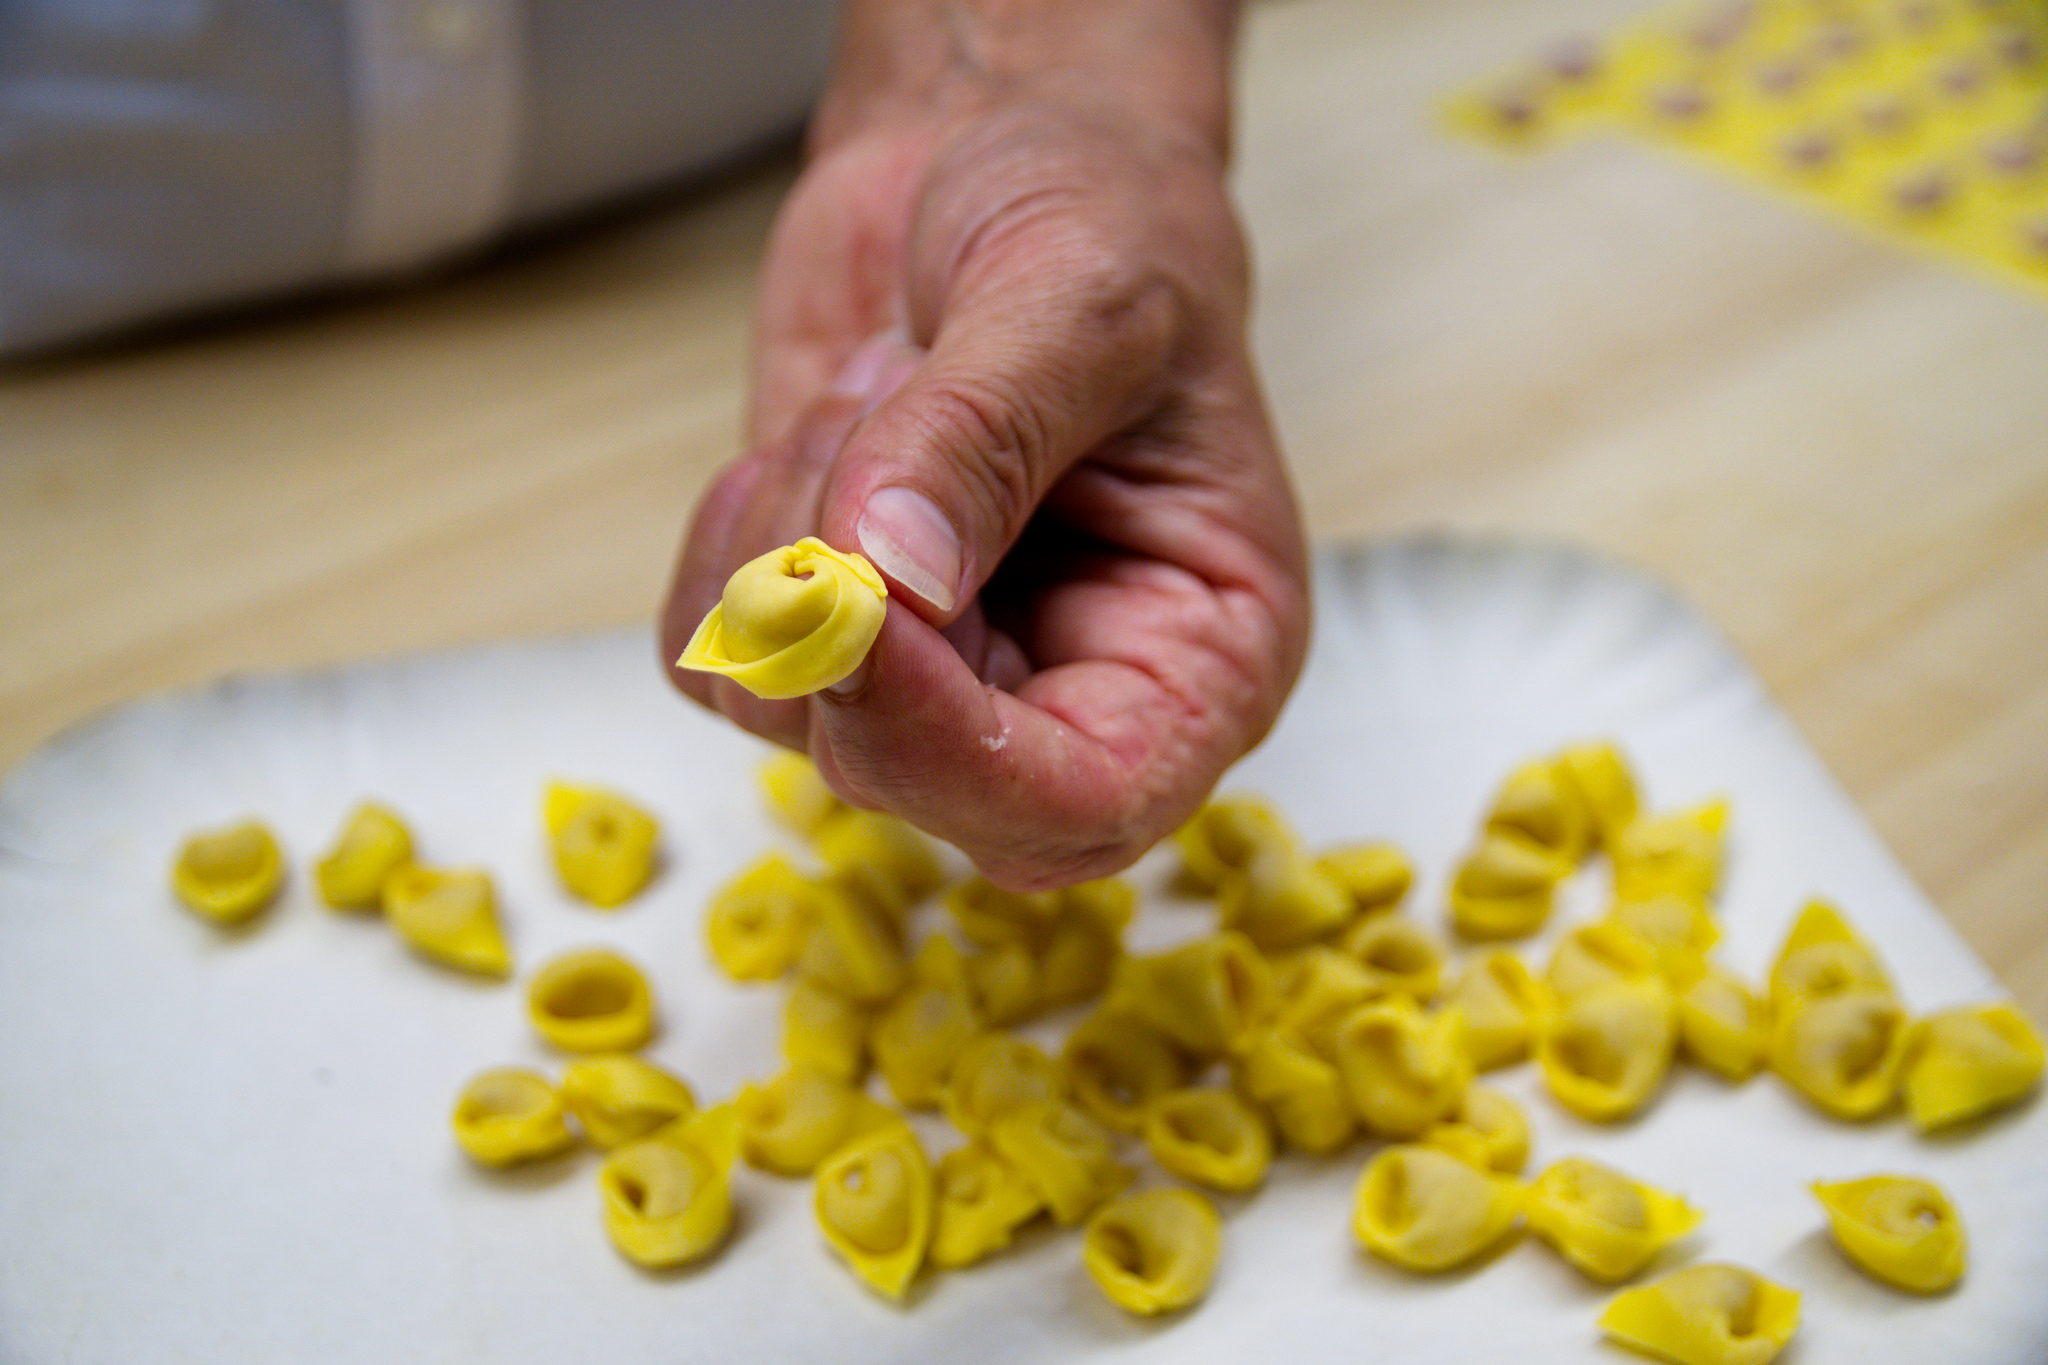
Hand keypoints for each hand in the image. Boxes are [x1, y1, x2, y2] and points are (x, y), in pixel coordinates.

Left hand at [662, 0, 1308, 888]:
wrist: (995, 153)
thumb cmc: (1106, 221)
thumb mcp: (1080, 295)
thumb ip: (985, 440)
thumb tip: (891, 582)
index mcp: (1201, 658)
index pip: (1084, 807)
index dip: (953, 750)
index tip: (864, 615)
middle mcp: (1069, 696)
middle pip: (916, 784)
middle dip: (849, 628)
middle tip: (859, 441)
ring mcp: (937, 676)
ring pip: (792, 714)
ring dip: (793, 544)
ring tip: (884, 397)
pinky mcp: (827, 631)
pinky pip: (715, 656)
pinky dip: (728, 544)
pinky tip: (821, 432)